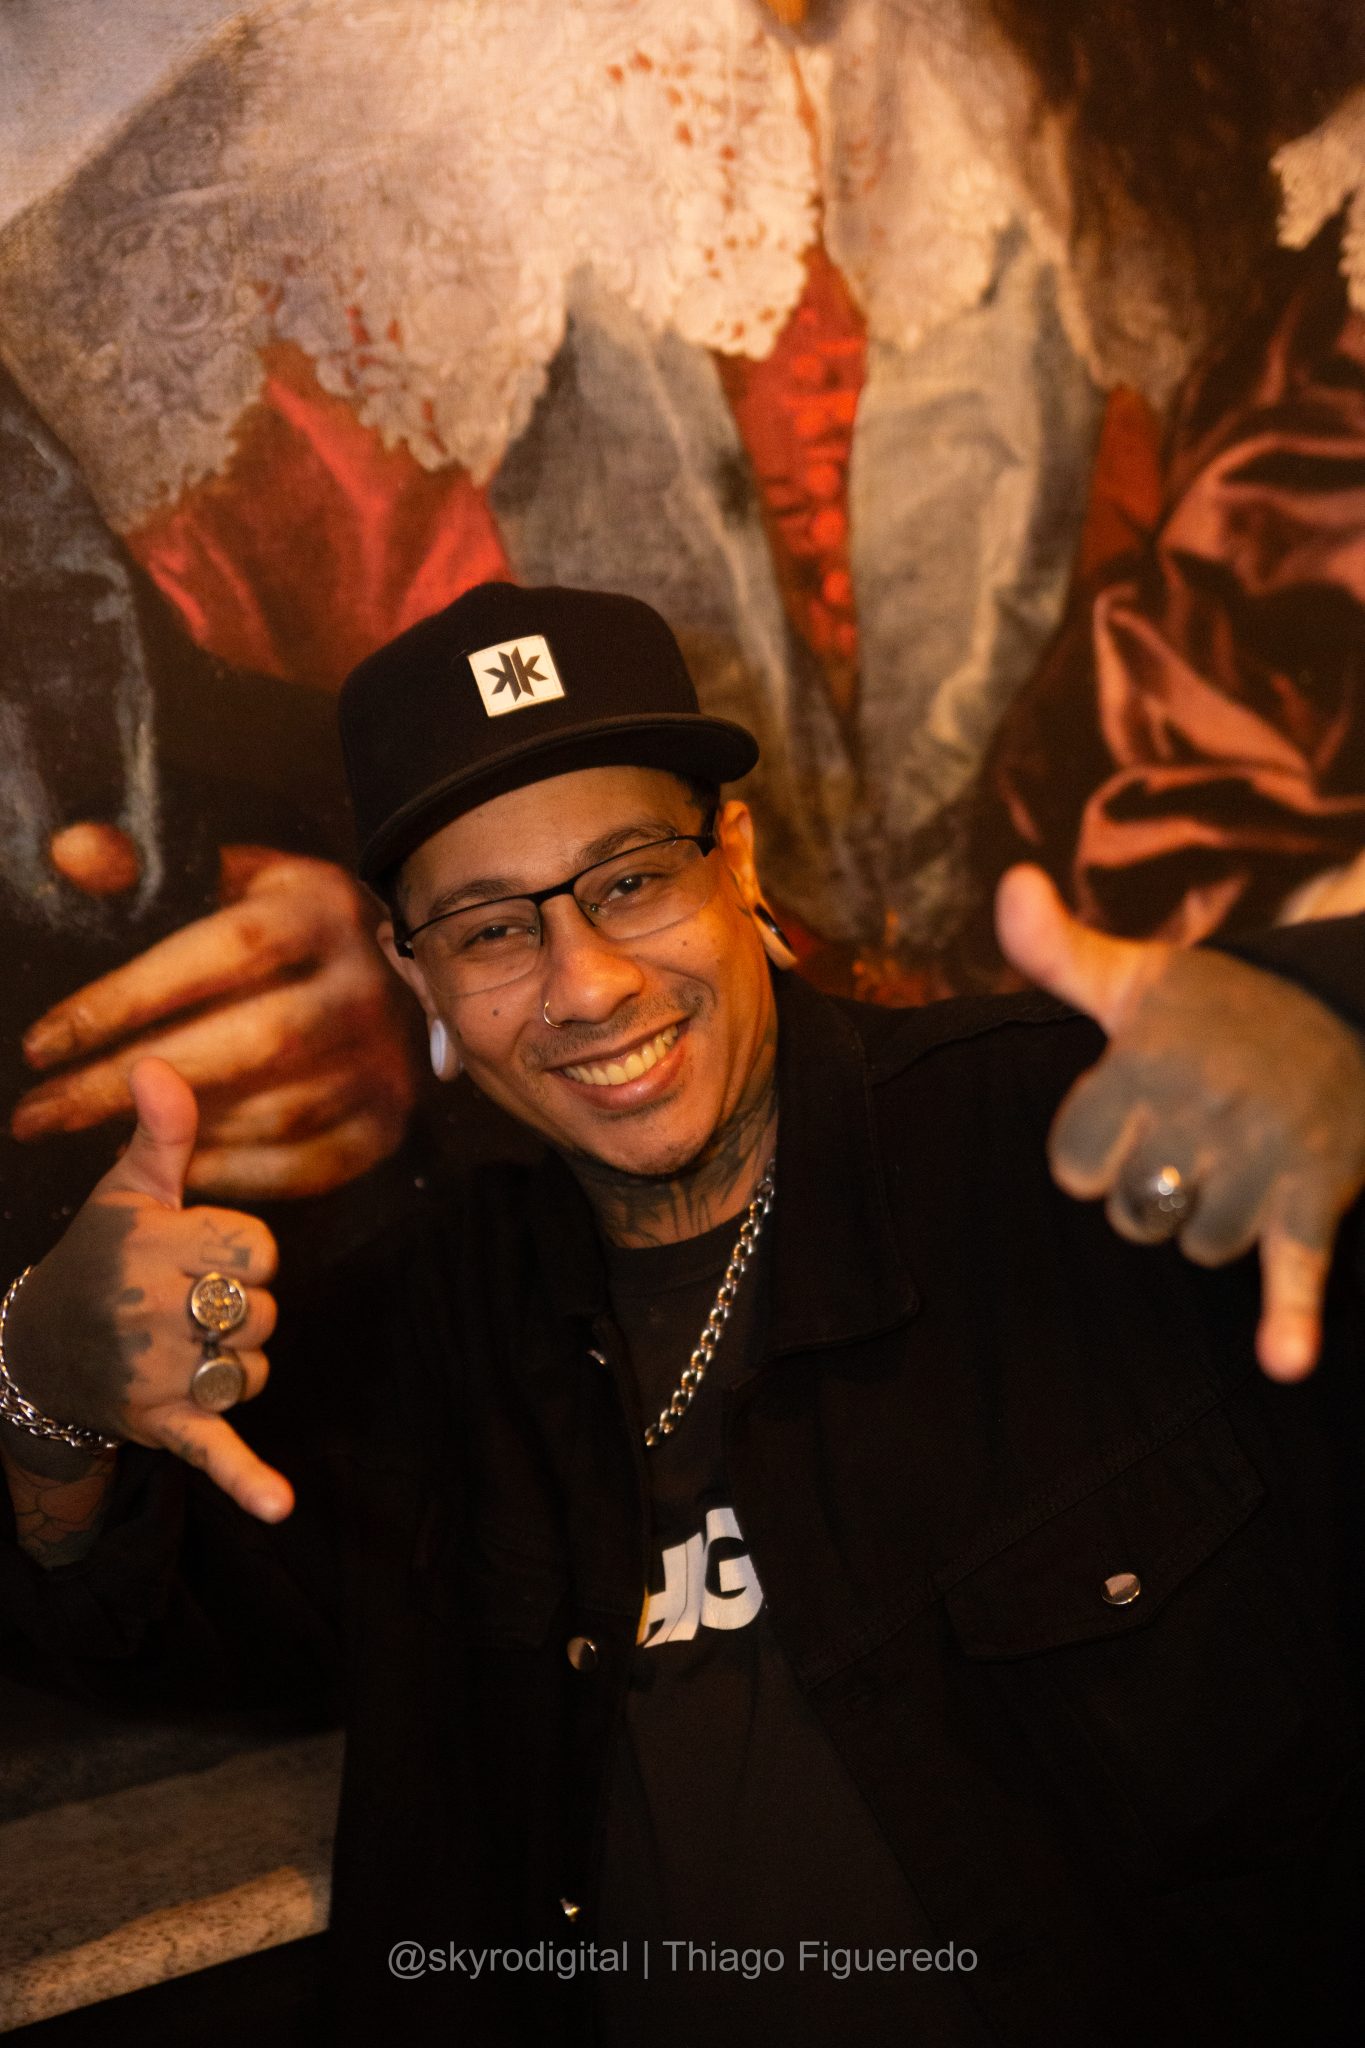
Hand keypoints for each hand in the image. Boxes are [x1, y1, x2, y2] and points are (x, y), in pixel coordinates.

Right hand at [5, 1059, 290, 1521]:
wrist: (39, 1349)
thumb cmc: (100, 1256)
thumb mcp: (126, 1190)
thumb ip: (160, 1131)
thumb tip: (157, 1062)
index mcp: (155, 1249)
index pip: (261, 1249)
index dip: (242, 1252)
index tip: (199, 1252)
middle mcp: (154, 1313)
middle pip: (265, 1309)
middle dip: (240, 1308)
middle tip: (185, 1304)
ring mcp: (159, 1375)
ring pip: (255, 1367)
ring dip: (235, 1362)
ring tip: (182, 1346)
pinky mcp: (167, 1427)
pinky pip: (218, 1452)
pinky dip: (249, 1482)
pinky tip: (279, 1506)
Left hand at [12, 848, 417, 1198]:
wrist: (391, 979)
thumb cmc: (279, 927)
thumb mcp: (222, 880)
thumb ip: (142, 869)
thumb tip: (72, 852)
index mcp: (320, 908)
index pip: (224, 952)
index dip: (129, 999)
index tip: (42, 1043)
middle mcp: (366, 984)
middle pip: (252, 1041)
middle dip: (131, 1083)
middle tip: (42, 1113)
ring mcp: (388, 1059)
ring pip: (282, 1110)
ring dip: (182, 1132)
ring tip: (94, 1137)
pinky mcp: (391, 1120)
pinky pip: (313, 1164)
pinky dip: (239, 1173)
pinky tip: (178, 1165)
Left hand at [996, 865, 1364, 1380]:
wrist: (1351, 1014)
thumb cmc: (1219, 1010)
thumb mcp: (1137, 977)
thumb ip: (1059, 950)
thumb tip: (1008, 884)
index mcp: (1145, 1061)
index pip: (1071, 1166)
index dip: (1096, 1151)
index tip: (1134, 1112)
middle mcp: (1202, 1107)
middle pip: (1130, 1214)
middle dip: (1152, 1189)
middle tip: (1194, 1137)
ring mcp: (1262, 1155)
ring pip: (1194, 1244)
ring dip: (1209, 1221)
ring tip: (1240, 1160)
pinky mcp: (1314, 1196)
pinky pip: (1294, 1269)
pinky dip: (1290, 1320)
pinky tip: (1283, 1361)